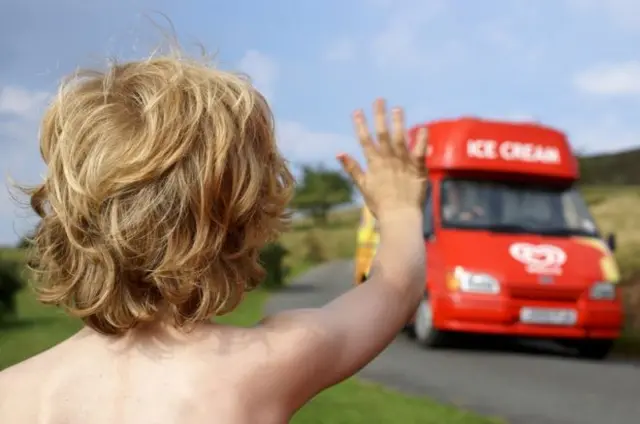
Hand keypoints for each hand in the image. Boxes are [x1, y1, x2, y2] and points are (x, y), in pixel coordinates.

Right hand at [337, 98, 427, 221]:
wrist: (399, 218)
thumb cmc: (380, 205)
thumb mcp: (363, 186)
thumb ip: (352, 168)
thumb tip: (339, 153)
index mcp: (374, 164)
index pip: (365, 140)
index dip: (361, 125)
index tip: (357, 111)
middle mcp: (388, 160)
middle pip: (383, 133)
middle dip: (380, 116)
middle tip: (379, 100)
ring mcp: (404, 163)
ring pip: (401, 137)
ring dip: (398, 122)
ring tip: (397, 108)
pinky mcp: (418, 168)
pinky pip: (421, 150)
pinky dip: (422, 139)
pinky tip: (423, 127)